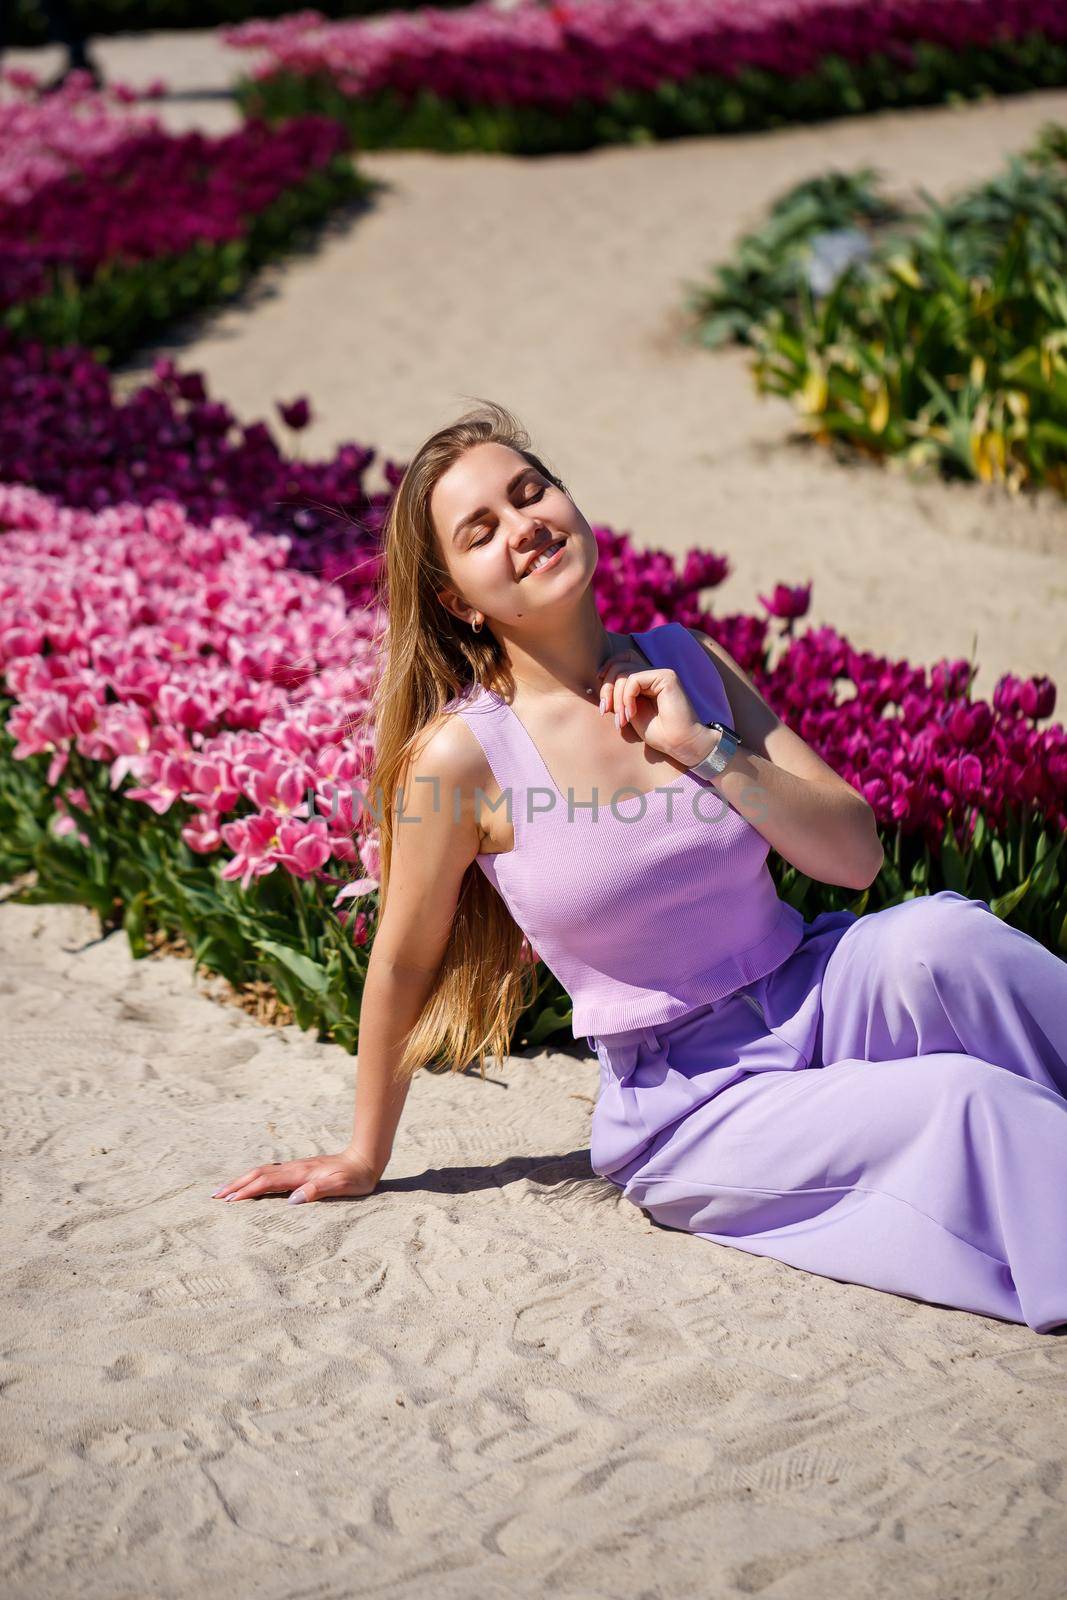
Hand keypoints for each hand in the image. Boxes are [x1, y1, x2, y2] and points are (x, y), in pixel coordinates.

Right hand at [211, 1148, 381, 1205]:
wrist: (365, 1159)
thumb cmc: (355, 1177)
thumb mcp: (341, 1186)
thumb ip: (317, 1191)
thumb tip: (291, 1200)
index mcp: (300, 1174)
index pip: (267, 1182)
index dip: (246, 1191)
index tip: (228, 1201)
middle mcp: (294, 1169)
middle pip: (258, 1174)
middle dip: (236, 1185)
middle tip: (214, 1196)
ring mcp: (296, 1168)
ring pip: (263, 1172)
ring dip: (242, 1181)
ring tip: (225, 1191)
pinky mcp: (299, 1170)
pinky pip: (271, 1173)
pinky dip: (255, 1178)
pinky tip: (251, 1184)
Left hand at [597, 659, 712, 767]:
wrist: (681, 744)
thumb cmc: (658, 732)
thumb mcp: (629, 712)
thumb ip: (618, 696)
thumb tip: (600, 679)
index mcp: (645, 680)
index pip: (619, 663)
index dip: (606, 675)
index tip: (602, 700)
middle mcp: (653, 673)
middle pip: (618, 665)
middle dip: (606, 689)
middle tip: (605, 712)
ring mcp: (660, 673)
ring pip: (623, 672)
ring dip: (616, 699)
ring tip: (621, 720)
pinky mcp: (666, 676)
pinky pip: (633, 679)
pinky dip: (626, 698)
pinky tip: (631, 714)